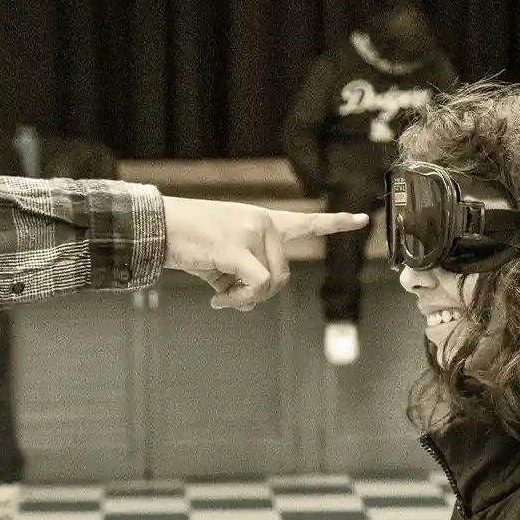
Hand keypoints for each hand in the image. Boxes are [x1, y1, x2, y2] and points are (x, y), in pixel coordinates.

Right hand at [162, 198, 367, 310]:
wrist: (157, 226)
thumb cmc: (187, 243)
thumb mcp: (221, 261)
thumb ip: (244, 277)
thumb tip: (253, 302)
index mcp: (263, 221)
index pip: (305, 222)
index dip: (335, 222)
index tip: (363, 218)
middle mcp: (264, 222)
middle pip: (283, 275)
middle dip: (259, 295)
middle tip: (228, 299)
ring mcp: (252, 231)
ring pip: (270, 283)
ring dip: (246, 299)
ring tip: (219, 297)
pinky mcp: (237, 246)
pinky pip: (257, 284)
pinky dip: (241, 298)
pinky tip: (217, 300)